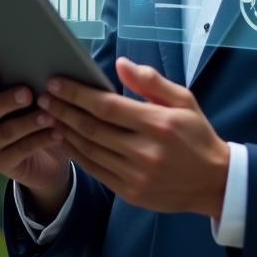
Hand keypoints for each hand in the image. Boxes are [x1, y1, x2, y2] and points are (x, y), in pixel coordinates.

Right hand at [0, 70, 71, 219]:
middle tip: (27, 94)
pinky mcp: (0, 163)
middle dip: (7, 101)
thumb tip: (44, 65)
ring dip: (29, 122)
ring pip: (6, 131)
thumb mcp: (34, 96)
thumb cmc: (37, 112)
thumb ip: (30, 81)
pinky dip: (41, 140)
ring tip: (49, 116)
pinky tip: (57, 133)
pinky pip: (20, 150)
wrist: (47, 155)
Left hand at [38, 58, 230, 219]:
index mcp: (159, 124)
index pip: (108, 106)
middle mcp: (145, 151)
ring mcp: (136, 175)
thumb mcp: (184, 100)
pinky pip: (95, 170)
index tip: (57, 82)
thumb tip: (121, 64)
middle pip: (92, 128)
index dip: (78, 94)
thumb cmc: (197, 135)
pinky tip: (66, 140)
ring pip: (90, 150)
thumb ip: (151, 82)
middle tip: (43, 97)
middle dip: (63, 110)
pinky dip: (76, 154)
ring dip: (65, 131)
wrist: (213, 181)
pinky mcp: (130, 192)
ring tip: (48, 115)